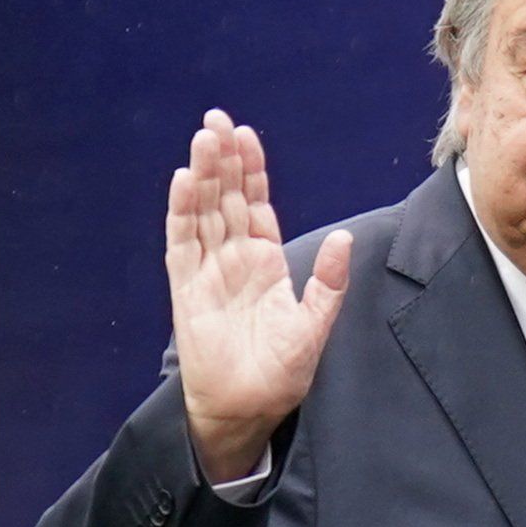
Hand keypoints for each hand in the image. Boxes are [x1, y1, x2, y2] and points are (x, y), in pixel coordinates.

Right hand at [166, 111, 351, 480]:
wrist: (248, 407)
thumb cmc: (281, 372)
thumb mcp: (315, 324)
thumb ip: (329, 281)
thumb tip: (344, 236)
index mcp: (265, 262)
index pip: (255, 205)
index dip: (251, 171)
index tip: (248, 135)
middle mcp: (233, 259)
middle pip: (225, 198)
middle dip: (222, 159)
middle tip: (217, 119)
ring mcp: (207, 270)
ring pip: (202, 211)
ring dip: (202, 174)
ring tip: (203, 137)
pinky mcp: (186, 287)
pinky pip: (181, 242)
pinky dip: (181, 211)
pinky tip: (183, 181)